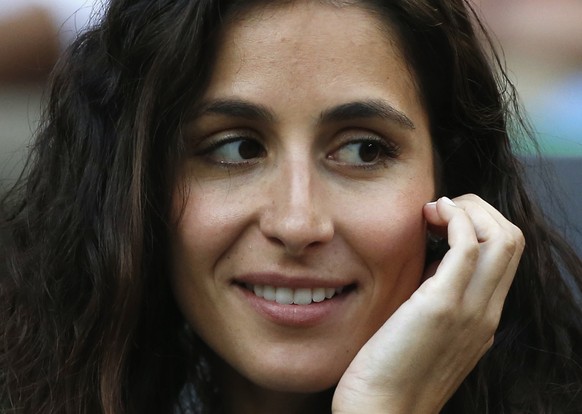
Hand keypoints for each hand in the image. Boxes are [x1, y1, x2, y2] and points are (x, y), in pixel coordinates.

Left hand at [332, 195, 524, 412]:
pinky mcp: (443, 306)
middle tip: (440, 210)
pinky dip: (455, 217)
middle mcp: (486, 313)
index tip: (441, 220)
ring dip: (469, 209)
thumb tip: (431, 262)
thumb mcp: (424, 330)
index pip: (506, 255)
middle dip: (479, 209)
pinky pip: (468, 245)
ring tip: (434, 210)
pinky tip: (429, 216)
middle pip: (512, 239)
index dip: (480, 224)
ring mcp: (470, 310)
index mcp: (483, 318)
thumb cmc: (390, 370)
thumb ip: (437, 298)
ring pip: (502, 236)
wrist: (379, 412)